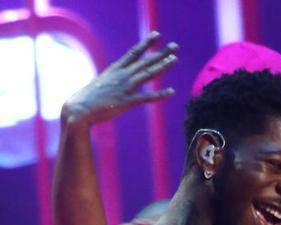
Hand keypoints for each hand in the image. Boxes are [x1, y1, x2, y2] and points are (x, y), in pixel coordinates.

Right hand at [62, 32, 177, 126]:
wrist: (80, 108)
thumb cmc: (88, 98)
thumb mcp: (102, 84)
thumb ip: (112, 80)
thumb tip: (117, 80)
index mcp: (116, 69)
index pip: (134, 53)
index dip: (146, 43)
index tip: (157, 35)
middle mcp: (122, 75)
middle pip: (145, 61)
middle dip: (161, 53)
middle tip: (175, 46)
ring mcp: (125, 88)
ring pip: (147, 74)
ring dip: (162, 67)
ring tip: (175, 60)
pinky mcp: (126, 102)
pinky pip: (146, 97)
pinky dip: (159, 94)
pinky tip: (171, 91)